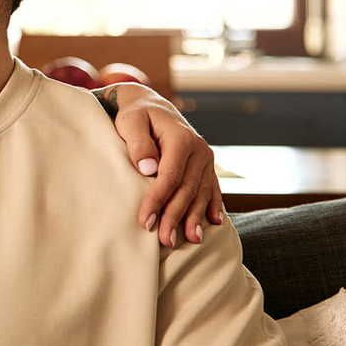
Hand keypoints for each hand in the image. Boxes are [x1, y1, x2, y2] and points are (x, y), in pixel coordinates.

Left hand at [103, 83, 223, 247]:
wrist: (152, 106)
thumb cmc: (136, 116)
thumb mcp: (131, 122)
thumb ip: (138, 143)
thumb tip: (148, 168)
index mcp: (181, 138)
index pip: (170, 176)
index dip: (158, 200)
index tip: (145, 221)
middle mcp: (199, 149)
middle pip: (187, 189)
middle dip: (175, 216)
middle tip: (164, 239)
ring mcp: (206, 159)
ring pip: (202, 192)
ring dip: (195, 217)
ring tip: (190, 239)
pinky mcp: (206, 166)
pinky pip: (212, 188)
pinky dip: (213, 206)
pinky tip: (214, 223)